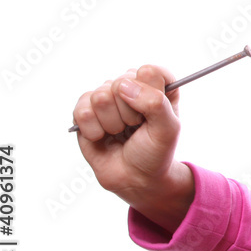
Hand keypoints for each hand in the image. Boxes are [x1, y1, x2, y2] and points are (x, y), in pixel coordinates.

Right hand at [72, 64, 192, 231]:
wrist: (135, 179)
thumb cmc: (155, 152)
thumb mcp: (168, 129)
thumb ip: (155, 103)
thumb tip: (124, 85)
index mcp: (157, 85)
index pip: (149, 71)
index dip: (150, 93)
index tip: (152, 113)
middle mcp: (131, 87)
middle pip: (122, 82)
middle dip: (130, 114)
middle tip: (136, 128)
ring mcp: (107, 97)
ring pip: (100, 96)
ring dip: (112, 123)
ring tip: (120, 132)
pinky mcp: (86, 111)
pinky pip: (82, 110)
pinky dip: (94, 130)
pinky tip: (102, 136)